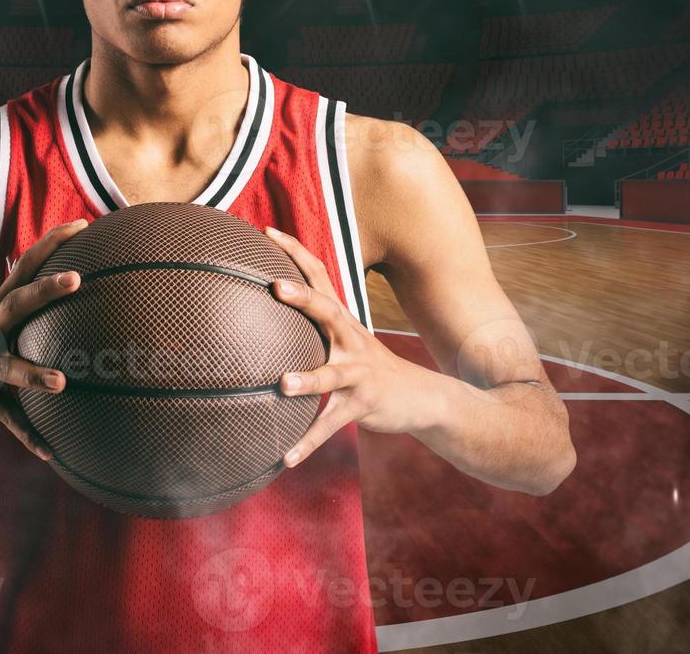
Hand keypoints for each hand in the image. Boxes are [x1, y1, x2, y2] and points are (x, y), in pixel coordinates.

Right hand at [0, 219, 86, 461]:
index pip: (24, 267)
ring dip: (32, 374)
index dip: (51, 245)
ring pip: (7, 367)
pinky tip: (52, 450)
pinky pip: (5, 416)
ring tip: (61, 382)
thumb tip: (55, 283)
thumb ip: (19, 305)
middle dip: (45, 291)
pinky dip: (28, 434)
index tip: (81, 224)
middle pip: (17, 304)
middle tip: (76, 278)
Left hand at [264, 226, 435, 466]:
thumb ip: (315, 322)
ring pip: (331, 374)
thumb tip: (272, 304)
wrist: (424, 398)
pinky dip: (307, 442)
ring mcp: (359, 373)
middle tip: (274, 285)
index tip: (266, 230)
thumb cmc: (370, 367)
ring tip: (281, 384)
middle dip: (302, 298)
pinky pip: (331, 424)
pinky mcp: (363, 405)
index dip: (294, 252)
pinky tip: (284, 458)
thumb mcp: (347, 339)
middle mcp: (351, 340)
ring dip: (307, 380)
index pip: (319, 277)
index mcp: (343, 321)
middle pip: (327, 312)